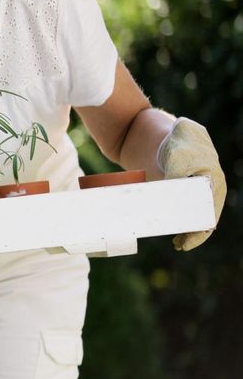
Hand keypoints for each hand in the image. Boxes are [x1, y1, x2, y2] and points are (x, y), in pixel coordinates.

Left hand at [159, 118, 226, 250]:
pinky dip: (175, 220)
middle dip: (193, 234)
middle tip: (179, 245)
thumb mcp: (178, 157)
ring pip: (191, 216)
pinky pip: (179, 209)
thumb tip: (170, 195)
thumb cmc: (179, 142)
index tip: (188, 241)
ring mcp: (192, 191)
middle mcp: (206, 190)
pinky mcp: (178, 191)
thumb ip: (177, 175)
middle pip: (203, 218)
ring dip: (185, 230)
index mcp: (214, 183)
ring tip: (177, 243)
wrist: (166, 133)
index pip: (210, 214)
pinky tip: (169, 229)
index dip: (200, 230)